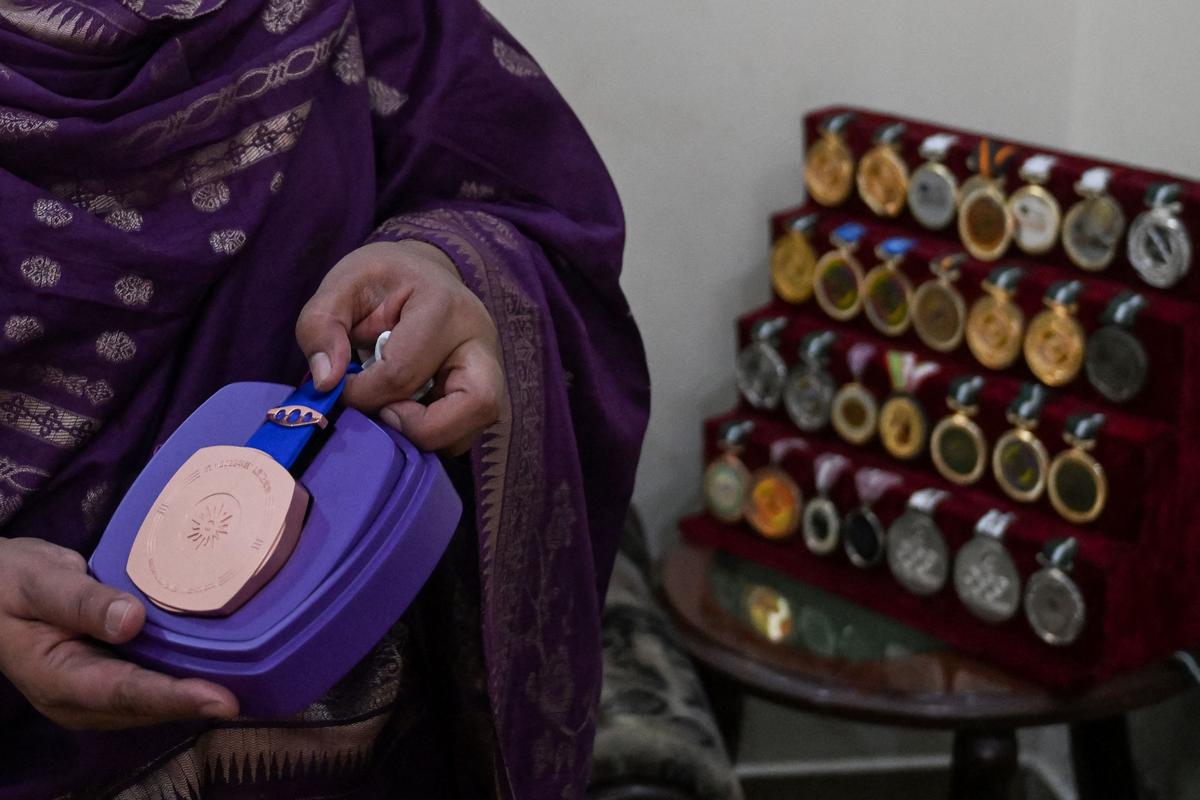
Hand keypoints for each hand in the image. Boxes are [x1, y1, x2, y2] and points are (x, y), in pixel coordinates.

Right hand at [0, 537, 238, 729]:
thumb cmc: (11, 581)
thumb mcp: (37, 582)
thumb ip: (81, 602)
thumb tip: (131, 620)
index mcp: (56, 679)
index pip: (124, 692)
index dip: (175, 697)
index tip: (221, 699)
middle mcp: (79, 699)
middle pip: (148, 706)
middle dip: (198, 701)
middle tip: (256, 690)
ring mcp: (95, 694)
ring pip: (154, 702)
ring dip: (197, 693)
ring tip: (252, 682)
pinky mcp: (109, 678)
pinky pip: (152, 684)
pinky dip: (184, 678)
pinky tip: (224, 664)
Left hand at [296, 240, 504, 454]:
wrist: (423, 272)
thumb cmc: (382, 280)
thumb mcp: (340, 287)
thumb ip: (320, 326)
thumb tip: (326, 382)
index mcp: (442, 306)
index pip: (402, 373)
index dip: (360, 394)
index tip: (339, 388)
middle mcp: (480, 340)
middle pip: (478, 404)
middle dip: (421, 428)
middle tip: (384, 415)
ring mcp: (492, 367)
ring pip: (476, 427)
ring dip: (429, 437)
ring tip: (393, 416)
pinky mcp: (490, 389)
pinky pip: (468, 431)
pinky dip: (435, 436)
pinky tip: (408, 416)